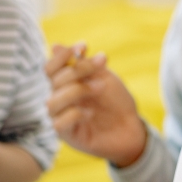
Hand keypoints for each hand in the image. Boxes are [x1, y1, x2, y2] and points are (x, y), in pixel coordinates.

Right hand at [45, 43, 146, 166]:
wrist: (131, 126)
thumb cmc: (115, 101)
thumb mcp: (103, 77)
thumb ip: (82, 64)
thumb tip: (54, 46)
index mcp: (65, 84)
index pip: (51, 68)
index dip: (63, 56)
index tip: (83, 46)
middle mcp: (60, 100)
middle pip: (54, 81)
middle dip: (79, 70)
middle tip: (101, 66)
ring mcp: (62, 118)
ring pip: (52, 102)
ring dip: (77, 90)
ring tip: (100, 87)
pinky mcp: (68, 135)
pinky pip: (58, 124)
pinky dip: (74, 114)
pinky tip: (91, 113)